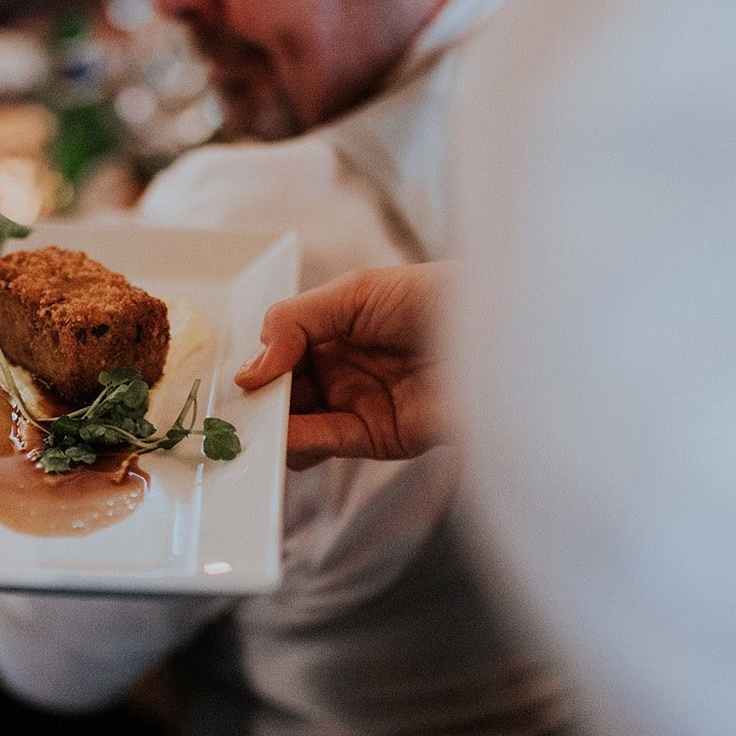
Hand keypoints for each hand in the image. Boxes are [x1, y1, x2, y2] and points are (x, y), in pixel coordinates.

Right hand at [232, 263, 450, 469]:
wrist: (499, 332)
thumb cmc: (436, 298)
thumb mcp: (355, 293)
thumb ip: (295, 323)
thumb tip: (252, 367)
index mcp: (338, 329)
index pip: (283, 352)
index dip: (261, 364)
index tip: (240, 377)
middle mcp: (345, 369)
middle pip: (286, 392)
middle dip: (260, 401)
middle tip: (236, 409)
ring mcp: (360, 404)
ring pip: (300, 423)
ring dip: (274, 426)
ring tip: (252, 426)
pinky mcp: (378, 437)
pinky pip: (327, 442)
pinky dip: (300, 442)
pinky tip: (283, 434)